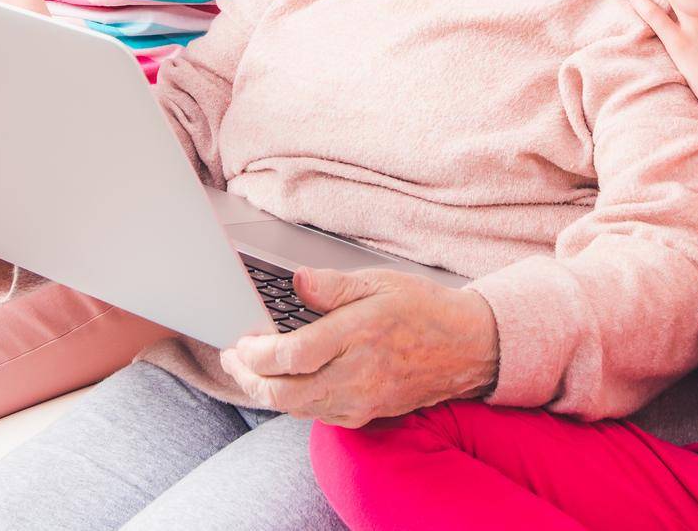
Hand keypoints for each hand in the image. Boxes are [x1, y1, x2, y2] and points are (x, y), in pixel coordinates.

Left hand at [219, 268, 498, 428]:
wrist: (466, 347)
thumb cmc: (423, 309)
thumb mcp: (378, 282)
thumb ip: (332, 286)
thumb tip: (297, 281)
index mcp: (359, 336)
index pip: (292, 357)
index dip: (256, 353)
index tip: (240, 340)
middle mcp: (358, 376)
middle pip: (285, 392)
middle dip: (248, 378)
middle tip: (232, 358)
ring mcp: (361, 401)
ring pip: (297, 408)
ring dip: (265, 391)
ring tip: (249, 368)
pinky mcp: (365, 414)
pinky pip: (316, 415)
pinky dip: (292, 401)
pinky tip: (284, 382)